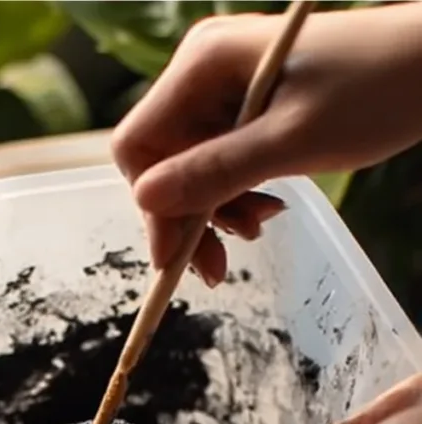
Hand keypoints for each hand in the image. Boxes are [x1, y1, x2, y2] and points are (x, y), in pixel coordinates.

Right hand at [111, 5, 421, 285]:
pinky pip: (219, 159)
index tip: (176, 257)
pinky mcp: (248, 103)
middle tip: (218, 267)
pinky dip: (236, 191)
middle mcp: (203, 70)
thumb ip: (215, 172)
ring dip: (216, 209)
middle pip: (163, 161)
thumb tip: (146, 203)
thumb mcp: (290, 143)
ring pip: (190, 166)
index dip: (153, 206)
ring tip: (258, 227)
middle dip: (188, 215)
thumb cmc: (375, 91)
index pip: (139, 145)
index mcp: (202, 64)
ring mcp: (225, 86)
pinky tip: (267, 207)